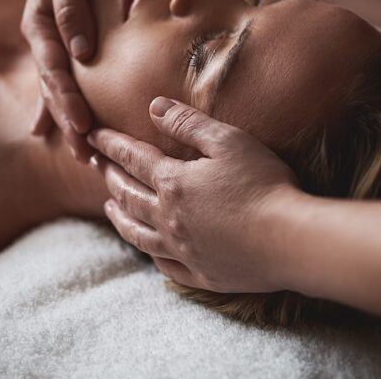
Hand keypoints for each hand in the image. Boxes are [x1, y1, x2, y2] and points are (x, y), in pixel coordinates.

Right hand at [21, 0, 124, 159]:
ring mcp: (57, 40)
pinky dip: (68, 102)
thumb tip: (80, 54)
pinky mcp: (73, 40)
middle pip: (53, 87)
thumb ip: (73, 8)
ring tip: (84, 154)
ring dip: (69, 119)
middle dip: (68, 121)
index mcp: (38, 22)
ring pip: (60, 88)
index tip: (83, 126)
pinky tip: (66, 131)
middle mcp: (43, 36)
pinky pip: (70, 77)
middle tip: (86, 154)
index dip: (65, 100)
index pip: (52, 70)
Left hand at [88, 97, 299, 292]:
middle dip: (109, 176)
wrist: (289, 240)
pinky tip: (150, 250)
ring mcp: (182, 250)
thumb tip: (154, 106)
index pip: (132, 158)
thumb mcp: (228, 141)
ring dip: (120, 218)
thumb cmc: (263, 184)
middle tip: (95, 165)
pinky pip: (165, 267)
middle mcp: (168, 218)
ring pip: (138, 234)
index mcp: (173, 183)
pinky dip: (152, 255)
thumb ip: (189, 123)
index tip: (91, 136)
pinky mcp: (200, 273)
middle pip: (128, 195)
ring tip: (109, 208)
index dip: (110, 144)